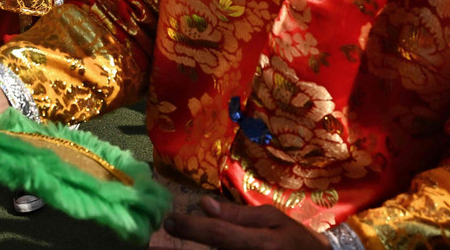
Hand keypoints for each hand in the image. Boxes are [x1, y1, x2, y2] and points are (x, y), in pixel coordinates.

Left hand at [164, 198, 329, 249]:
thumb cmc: (294, 238)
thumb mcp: (271, 218)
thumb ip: (237, 215)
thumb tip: (205, 205)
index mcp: (258, 243)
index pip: (218, 234)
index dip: (191, 228)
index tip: (169, 221)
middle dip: (184, 248)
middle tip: (155, 245)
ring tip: (166, 249)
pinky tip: (196, 249)